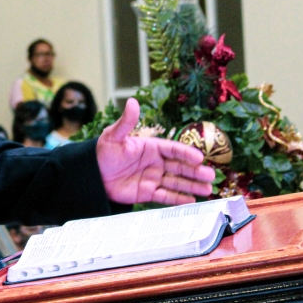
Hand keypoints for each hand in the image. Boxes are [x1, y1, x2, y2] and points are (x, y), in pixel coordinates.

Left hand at [96, 98, 214, 204]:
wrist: (92, 174)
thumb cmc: (103, 152)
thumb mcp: (114, 136)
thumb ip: (126, 121)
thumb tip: (132, 101)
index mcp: (150, 147)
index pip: (172, 149)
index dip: (186, 153)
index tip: (199, 158)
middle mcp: (155, 162)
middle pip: (179, 167)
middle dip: (195, 172)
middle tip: (210, 176)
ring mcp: (152, 178)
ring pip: (176, 182)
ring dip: (192, 186)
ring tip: (208, 190)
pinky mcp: (147, 193)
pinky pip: (166, 196)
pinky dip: (178, 199)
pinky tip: (192, 200)